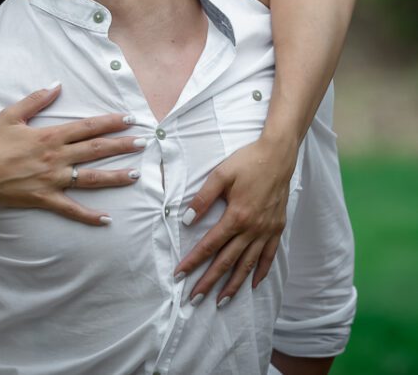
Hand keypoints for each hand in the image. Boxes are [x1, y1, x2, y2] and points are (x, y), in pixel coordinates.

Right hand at [0, 83, 142, 224]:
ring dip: (115, 176)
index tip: (129, 119)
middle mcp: (56, 157)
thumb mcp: (11, 115)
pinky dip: (90, 215)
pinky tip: (107, 219)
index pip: (87, 127)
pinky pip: (72, 209)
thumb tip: (56, 84)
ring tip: (136, 175)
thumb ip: (36, 100)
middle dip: (121, 145)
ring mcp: (53, 180)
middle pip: (96, 150)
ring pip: (91, 179)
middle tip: (143, 143)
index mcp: (50, 136)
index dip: (110, 122)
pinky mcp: (46, 199)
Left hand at [174, 136, 296, 305]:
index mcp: (236, 216)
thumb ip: (203, 198)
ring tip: (221, 301)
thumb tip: (187, 220)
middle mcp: (253, 229)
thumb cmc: (247, 162)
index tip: (179, 275)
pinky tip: (253, 284)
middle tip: (194, 300)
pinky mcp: (277, 228)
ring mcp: (267, 231)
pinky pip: (269, 256)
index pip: (210, 245)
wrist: (278, 156)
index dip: (194, 261)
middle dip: (209, 282)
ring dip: (234, 284)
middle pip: (227, 261)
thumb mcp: (220, 175)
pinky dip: (260, 272)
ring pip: (248, 264)